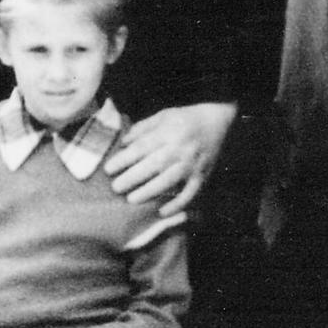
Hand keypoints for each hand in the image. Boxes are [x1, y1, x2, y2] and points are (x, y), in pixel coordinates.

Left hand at [104, 102, 236, 209]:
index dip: (124, 159)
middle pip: (153, 165)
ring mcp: (192, 164)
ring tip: (132, 199)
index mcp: (167, 132)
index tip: (108, 169)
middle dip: (132, 178)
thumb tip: (123, 143)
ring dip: (150, 191)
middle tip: (116, 187)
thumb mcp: (162, 115)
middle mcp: (180, 148)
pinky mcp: (202, 176)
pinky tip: (162, 212)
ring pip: (170, 180)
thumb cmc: (185, 119)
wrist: (219, 121)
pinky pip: (190, 193)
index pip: (142, 147)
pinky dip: (177, 204)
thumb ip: (142, 128)